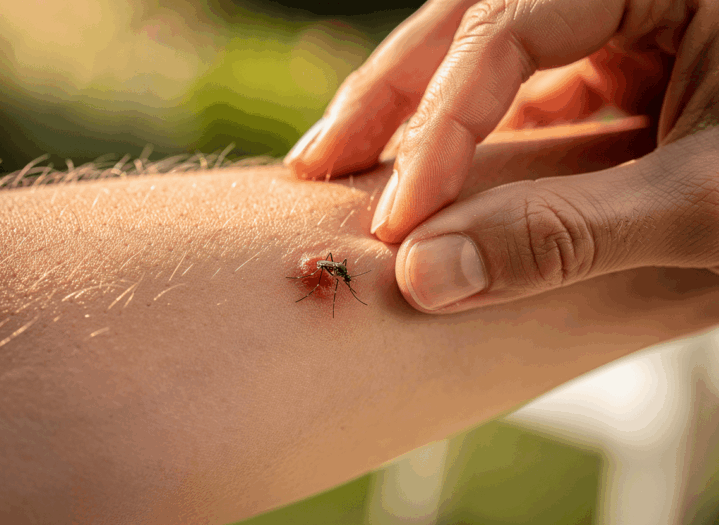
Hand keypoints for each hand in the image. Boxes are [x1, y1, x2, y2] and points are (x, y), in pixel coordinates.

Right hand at [284, 0, 718, 312]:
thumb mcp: (706, 208)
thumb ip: (565, 238)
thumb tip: (426, 278)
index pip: (511, 28)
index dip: (442, 127)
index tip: (397, 219)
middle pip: (476, 20)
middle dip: (393, 97)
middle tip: (320, 158)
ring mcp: (619, 26)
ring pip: (487, 57)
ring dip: (414, 116)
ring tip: (342, 160)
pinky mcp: (612, 74)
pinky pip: (520, 97)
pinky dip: (466, 141)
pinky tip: (422, 175)